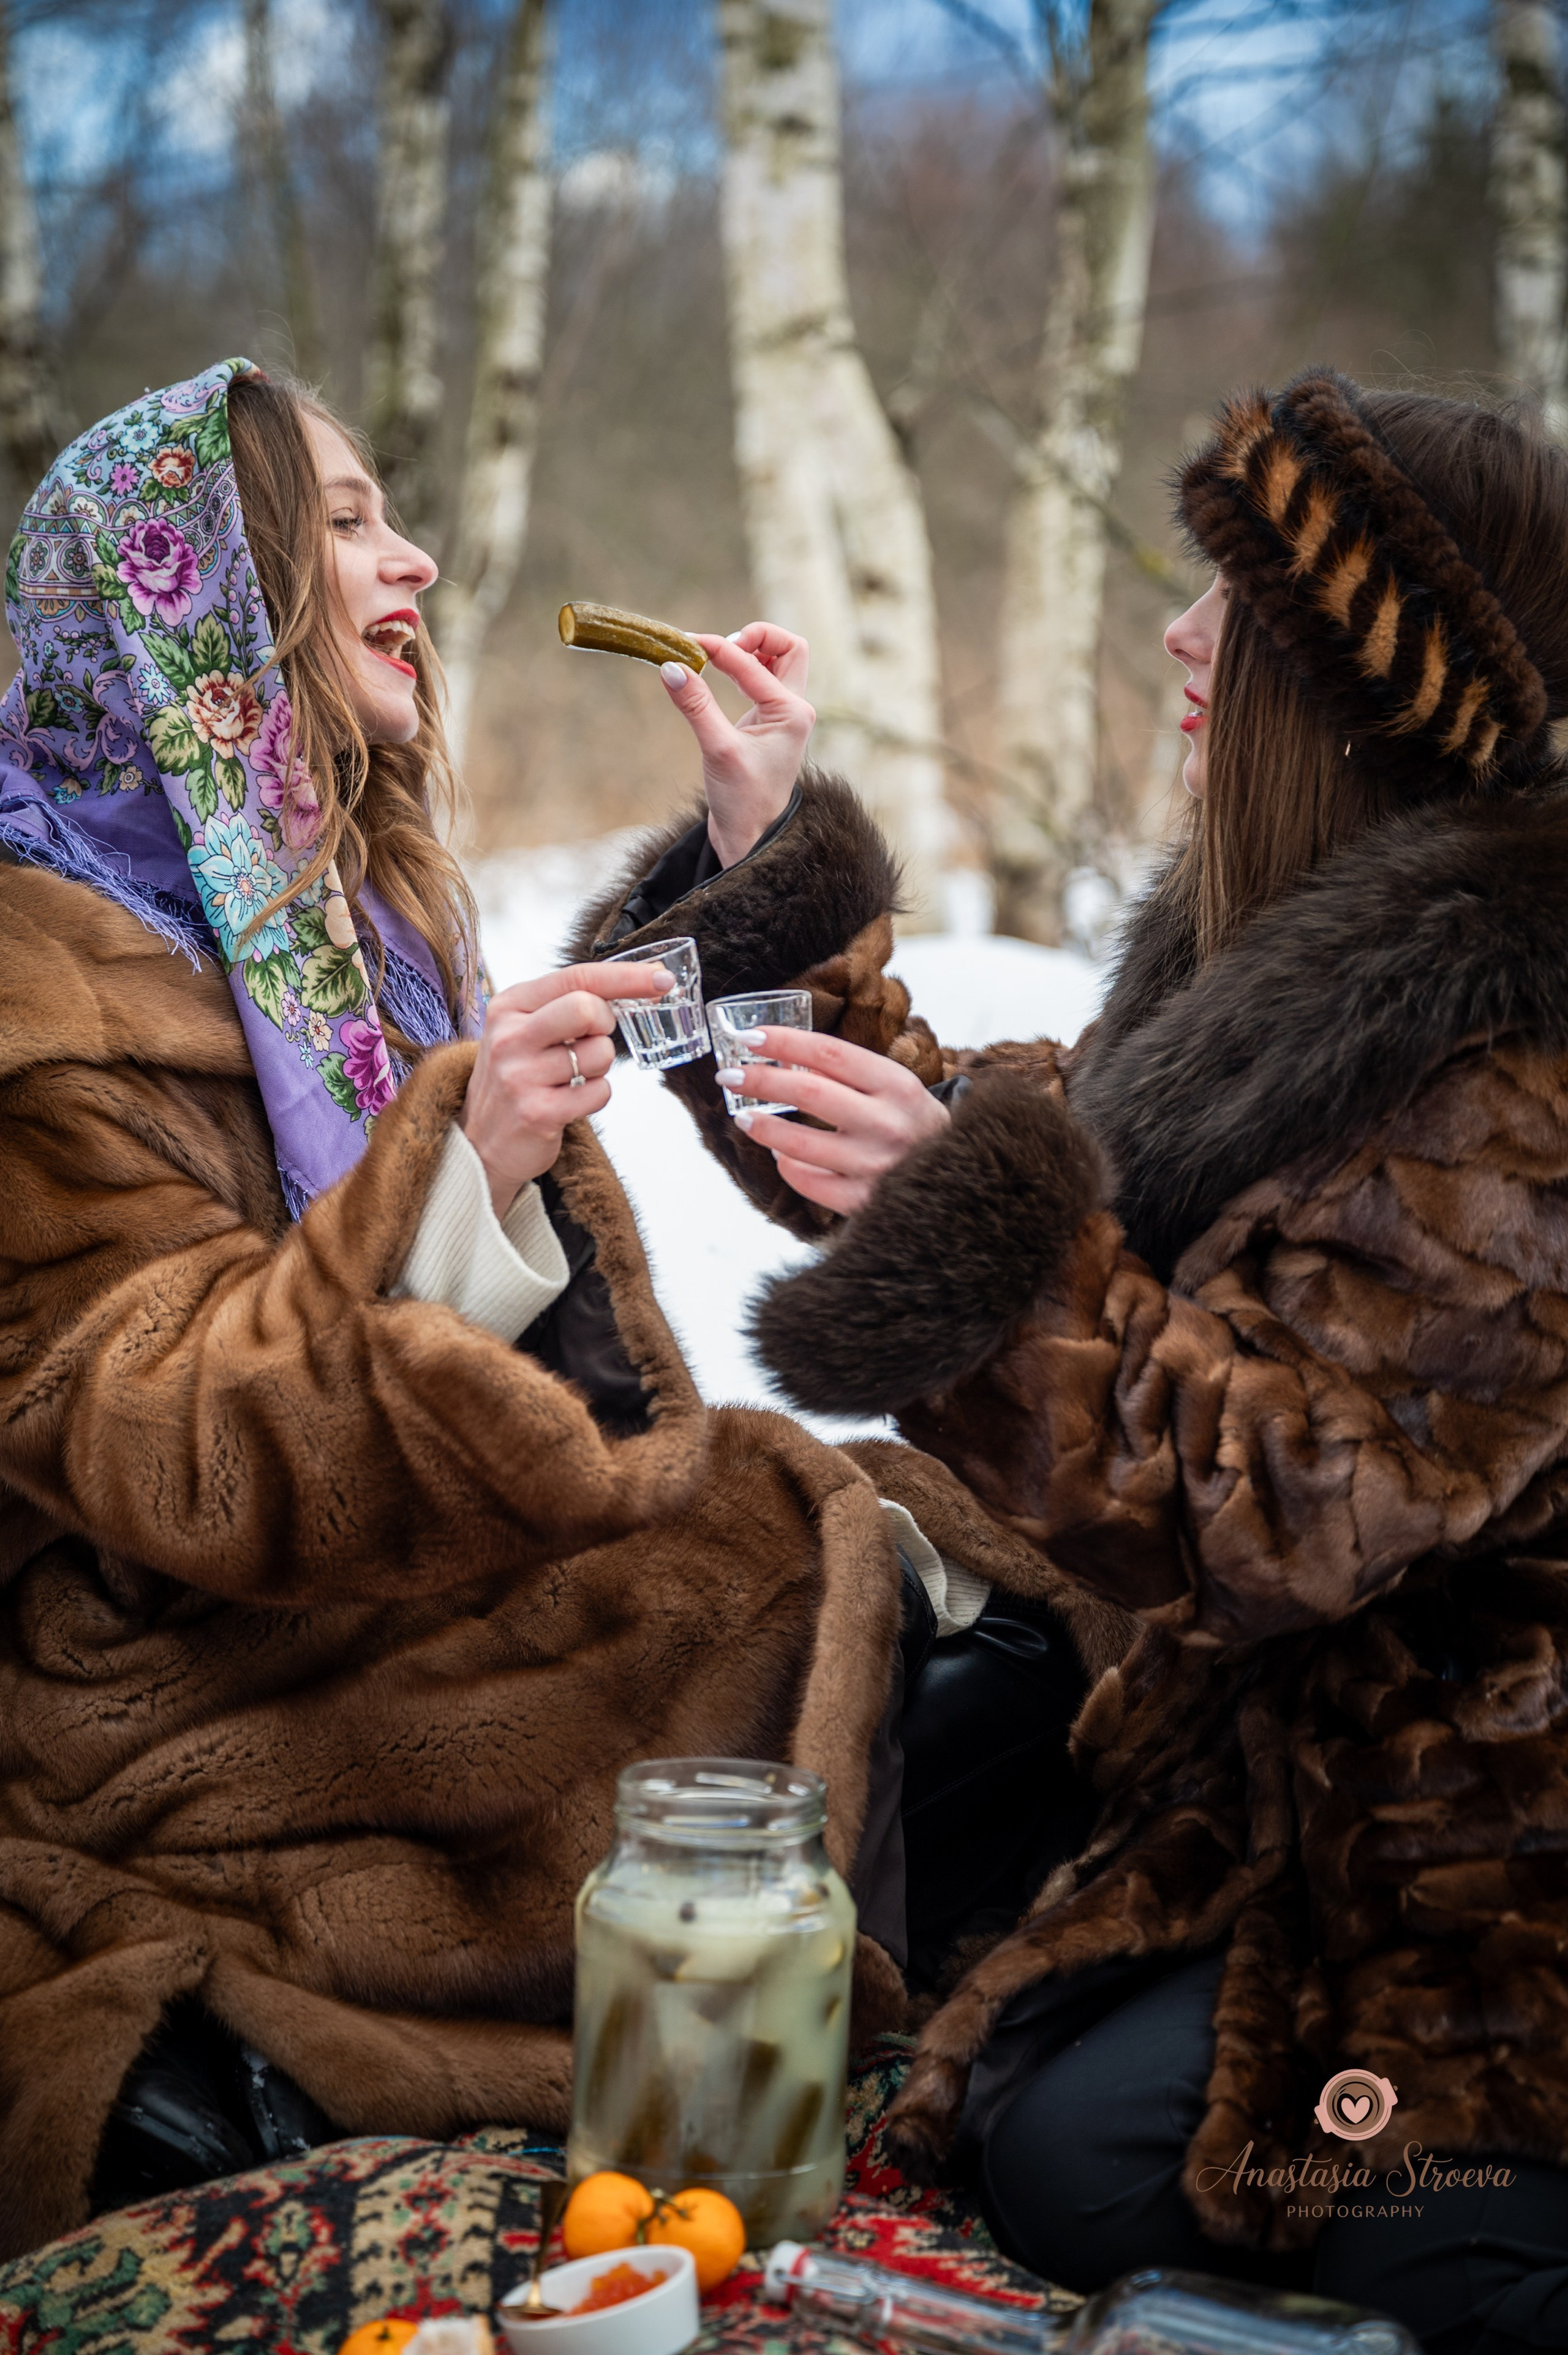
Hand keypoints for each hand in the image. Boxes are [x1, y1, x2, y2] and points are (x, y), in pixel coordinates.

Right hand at [460, 961, 669, 1217]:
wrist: (480, 1141)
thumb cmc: (517, 1076)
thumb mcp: (527, 1029)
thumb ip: (569, 1003)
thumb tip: (643, 982)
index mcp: (509, 1006)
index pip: (576, 977)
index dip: (625, 977)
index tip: (661, 979)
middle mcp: (510, 1037)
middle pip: (587, 1009)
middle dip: (605, 1024)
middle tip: (590, 1040)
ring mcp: (520, 1075)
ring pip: (599, 1054)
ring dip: (600, 1067)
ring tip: (571, 1076)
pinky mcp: (537, 1113)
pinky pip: (599, 1092)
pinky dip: (596, 1095)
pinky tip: (570, 1100)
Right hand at [661, 621, 814, 866]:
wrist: (751, 836)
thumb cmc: (742, 800)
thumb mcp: (717, 750)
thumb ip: (696, 706)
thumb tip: (671, 666)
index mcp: (792, 713)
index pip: (754, 663)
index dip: (719, 648)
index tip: (686, 645)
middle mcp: (795, 709)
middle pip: (790, 648)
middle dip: (758, 637)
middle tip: (722, 648)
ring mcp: (783, 715)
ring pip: (778, 661)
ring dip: (751, 651)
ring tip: (716, 658)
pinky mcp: (767, 722)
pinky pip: (762, 680)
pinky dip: (742, 669)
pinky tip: (716, 674)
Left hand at [713, 1028, 948, 1214]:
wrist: (964, 1178)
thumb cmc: (914, 1126)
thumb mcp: (895, 1089)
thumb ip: (851, 1073)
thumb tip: (789, 1056)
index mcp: (897, 1085)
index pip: (829, 1053)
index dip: (784, 1042)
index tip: (750, 1038)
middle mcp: (889, 1123)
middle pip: (807, 1091)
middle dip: (759, 1079)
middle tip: (729, 1075)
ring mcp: (876, 1166)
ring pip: (799, 1144)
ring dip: (763, 1127)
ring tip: (744, 1117)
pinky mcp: (865, 1202)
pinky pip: (808, 1182)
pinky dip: (787, 1166)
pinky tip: (782, 1155)